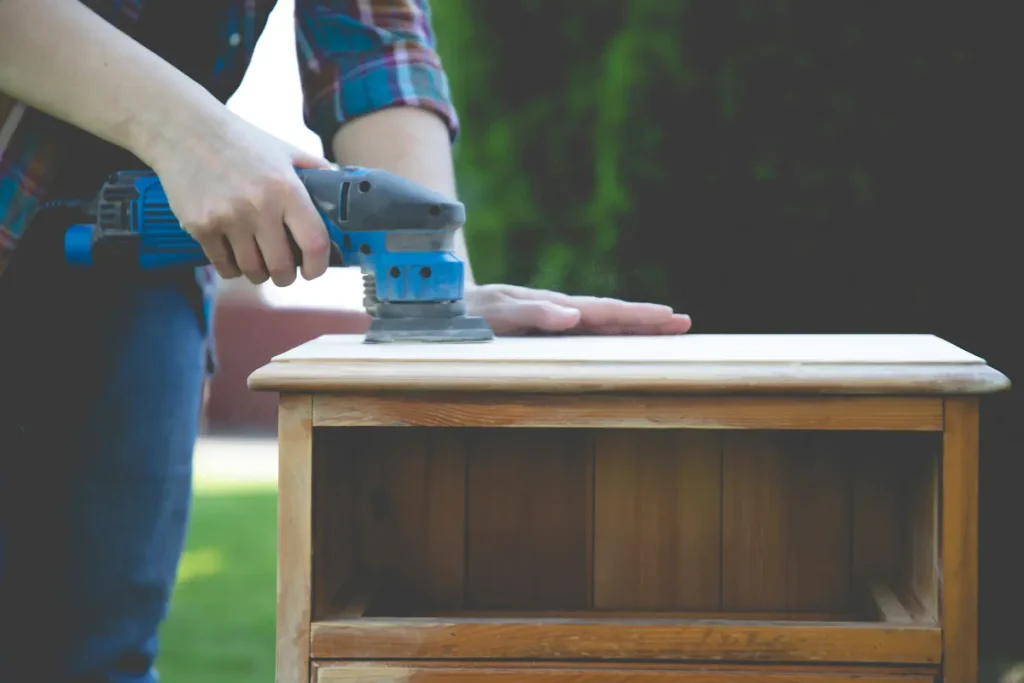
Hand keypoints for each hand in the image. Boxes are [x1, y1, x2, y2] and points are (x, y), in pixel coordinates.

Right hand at [150, 114, 331, 286]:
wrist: (186, 130)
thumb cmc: (241, 141)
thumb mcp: (286, 150)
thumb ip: (316, 171)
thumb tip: (344, 192)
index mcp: (287, 189)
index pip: (314, 243)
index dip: (318, 266)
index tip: (314, 270)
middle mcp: (259, 206)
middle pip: (281, 267)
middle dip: (286, 276)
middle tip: (285, 271)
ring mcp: (228, 218)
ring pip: (252, 271)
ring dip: (259, 273)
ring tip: (260, 263)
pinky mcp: (201, 226)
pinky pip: (223, 266)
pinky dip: (232, 268)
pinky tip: (235, 256)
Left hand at [464, 284, 691, 335]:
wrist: (444, 306)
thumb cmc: (466, 312)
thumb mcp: (492, 313)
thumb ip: (530, 313)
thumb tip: (574, 315)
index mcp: (546, 305)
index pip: (596, 310)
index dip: (633, 315)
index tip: (665, 317)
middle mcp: (554, 310)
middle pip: (606, 314)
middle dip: (644, 319)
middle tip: (683, 322)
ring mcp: (553, 318)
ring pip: (601, 321)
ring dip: (635, 325)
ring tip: (670, 326)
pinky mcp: (549, 328)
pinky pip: (588, 331)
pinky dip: (614, 332)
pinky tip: (632, 338)